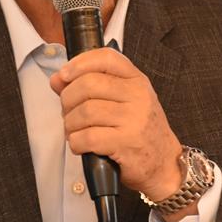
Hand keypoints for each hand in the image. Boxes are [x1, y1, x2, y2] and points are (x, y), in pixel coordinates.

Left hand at [50, 47, 182, 200]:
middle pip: (88, 85)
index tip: (64, 75)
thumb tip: (57, 79)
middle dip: (68, 100)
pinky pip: (88, 137)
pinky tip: (80, 145)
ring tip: (74, 131)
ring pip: (85, 112)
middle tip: (67, 112)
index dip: (79, 63)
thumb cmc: (140, 131)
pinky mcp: (126, 143)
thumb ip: (91, 87)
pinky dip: (76, 142)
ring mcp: (134, 119)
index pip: (107, 58)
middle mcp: (138, 96)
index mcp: (137, 81)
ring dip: (70, 124)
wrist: (164, 163)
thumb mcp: (123, 102)